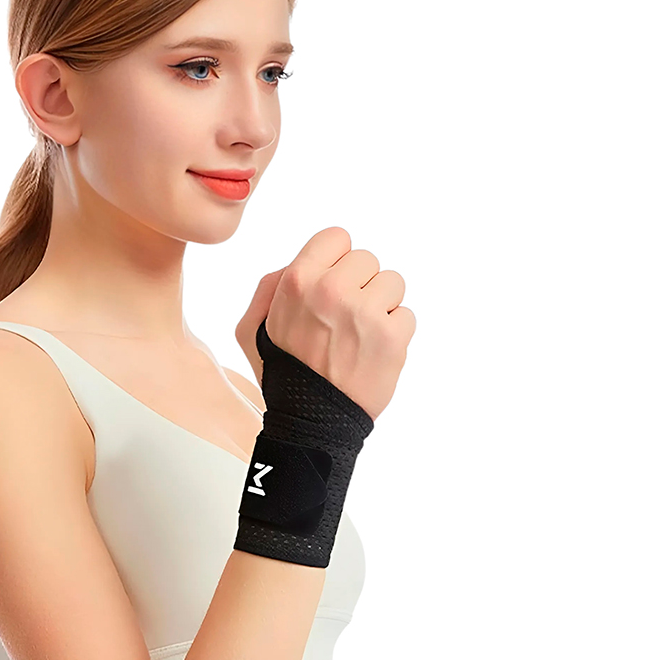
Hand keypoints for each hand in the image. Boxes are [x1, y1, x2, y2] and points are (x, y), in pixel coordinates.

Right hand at [236, 227, 415, 421]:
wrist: (310, 422)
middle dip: (359, 285)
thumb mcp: (251, 327)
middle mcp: (332, 290)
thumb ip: (271, 286)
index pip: (337, 237)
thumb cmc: (283, 373)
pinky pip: (406, 314)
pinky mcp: (393, 335)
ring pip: (392, 282)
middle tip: (344, 318)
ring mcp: (366, 312)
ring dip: (381, 305)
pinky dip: (395, 333)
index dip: (336, 262)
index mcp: (297, 281)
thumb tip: (300, 263)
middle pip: (367, 259)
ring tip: (359, 334)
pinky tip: (372, 352)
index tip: (334, 284)